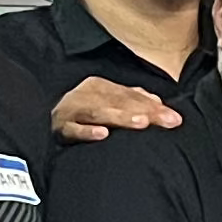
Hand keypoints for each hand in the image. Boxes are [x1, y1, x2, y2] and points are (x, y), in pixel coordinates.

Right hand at [50, 75, 180, 143]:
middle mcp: (85, 95)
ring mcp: (71, 111)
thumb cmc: (83, 117)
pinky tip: (103, 134)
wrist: (46, 128)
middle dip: (144, 111)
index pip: (130, 95)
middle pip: (118, 102)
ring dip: (120, 117)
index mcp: (99, 87)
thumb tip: (158, 102)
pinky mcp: (60, 129)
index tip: (175, 119)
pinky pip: (73, 130)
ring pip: (98, 113)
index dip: (154, 107)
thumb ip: (133, 102)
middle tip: (165, 120)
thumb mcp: (109, 106)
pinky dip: (87, 132)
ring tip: (141, 123)